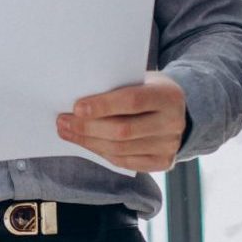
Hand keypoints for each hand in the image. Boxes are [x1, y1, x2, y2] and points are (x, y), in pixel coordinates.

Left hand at [55, 71, 187, 172]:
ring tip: (68, 132)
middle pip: (123, 130)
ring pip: (121, 149)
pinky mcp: (163, 162)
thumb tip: (77, 102)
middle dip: (88, 127)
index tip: (77, 108)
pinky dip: (102, 153)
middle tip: (63, 121)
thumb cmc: (148, 89)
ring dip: (89, 142)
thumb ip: (116, 88)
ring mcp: (170, 145)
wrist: (178, 109)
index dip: (103, 106)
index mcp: (169, 96)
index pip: (132, 102)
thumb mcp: (140, 79)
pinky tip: (86, 143)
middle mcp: (173, 122)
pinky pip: (126, 162)